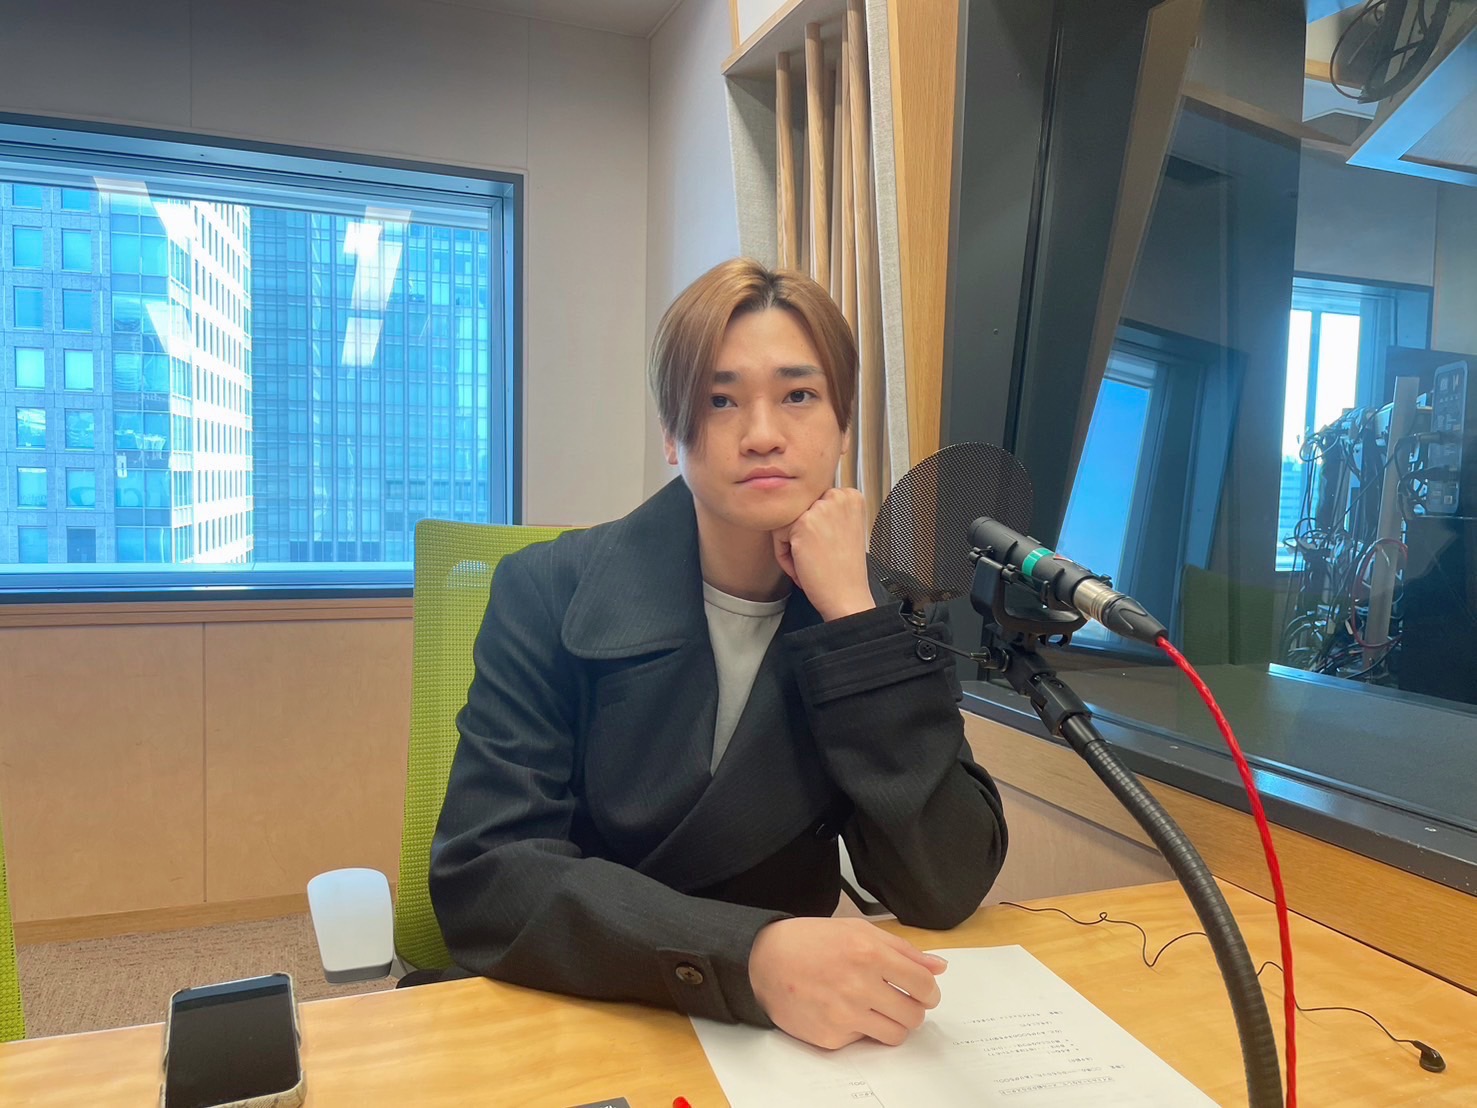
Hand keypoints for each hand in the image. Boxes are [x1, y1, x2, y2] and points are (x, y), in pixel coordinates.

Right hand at [748, 917, 947, 1049]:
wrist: (764, 960)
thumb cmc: (811, 941)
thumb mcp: (858, 931)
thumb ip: (903, 949)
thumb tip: (938, 967)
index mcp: (870, 954)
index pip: (923, 986)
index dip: (930, 992)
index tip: (924, 993)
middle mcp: (859, 986)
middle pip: (914, 1015)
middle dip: (913, 1009)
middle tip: (899, 1000)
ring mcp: (844, 1015)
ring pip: (894, 1035)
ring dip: (892, 1023)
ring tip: (876, 1008)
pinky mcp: (830, 1037)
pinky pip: (863, 1040)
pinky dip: (859, 1028)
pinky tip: (843, 1010)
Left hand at [771, 488, 875, 620]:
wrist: (847, 596)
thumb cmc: (844, 571)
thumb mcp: (844, 529)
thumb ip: (826, 511)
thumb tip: (795, 503)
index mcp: (850, 497)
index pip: (814, 504)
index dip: (814, 531)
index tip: (824, 548)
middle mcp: (838, 497)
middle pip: (799, 512)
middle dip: (800, 537)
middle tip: (815, 559)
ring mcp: (820, 509)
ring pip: (786, 522)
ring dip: (790, 546)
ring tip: (808, 564)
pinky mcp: (803, 523)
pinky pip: (778, 535)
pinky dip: (783, 556)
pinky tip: (802, 568)